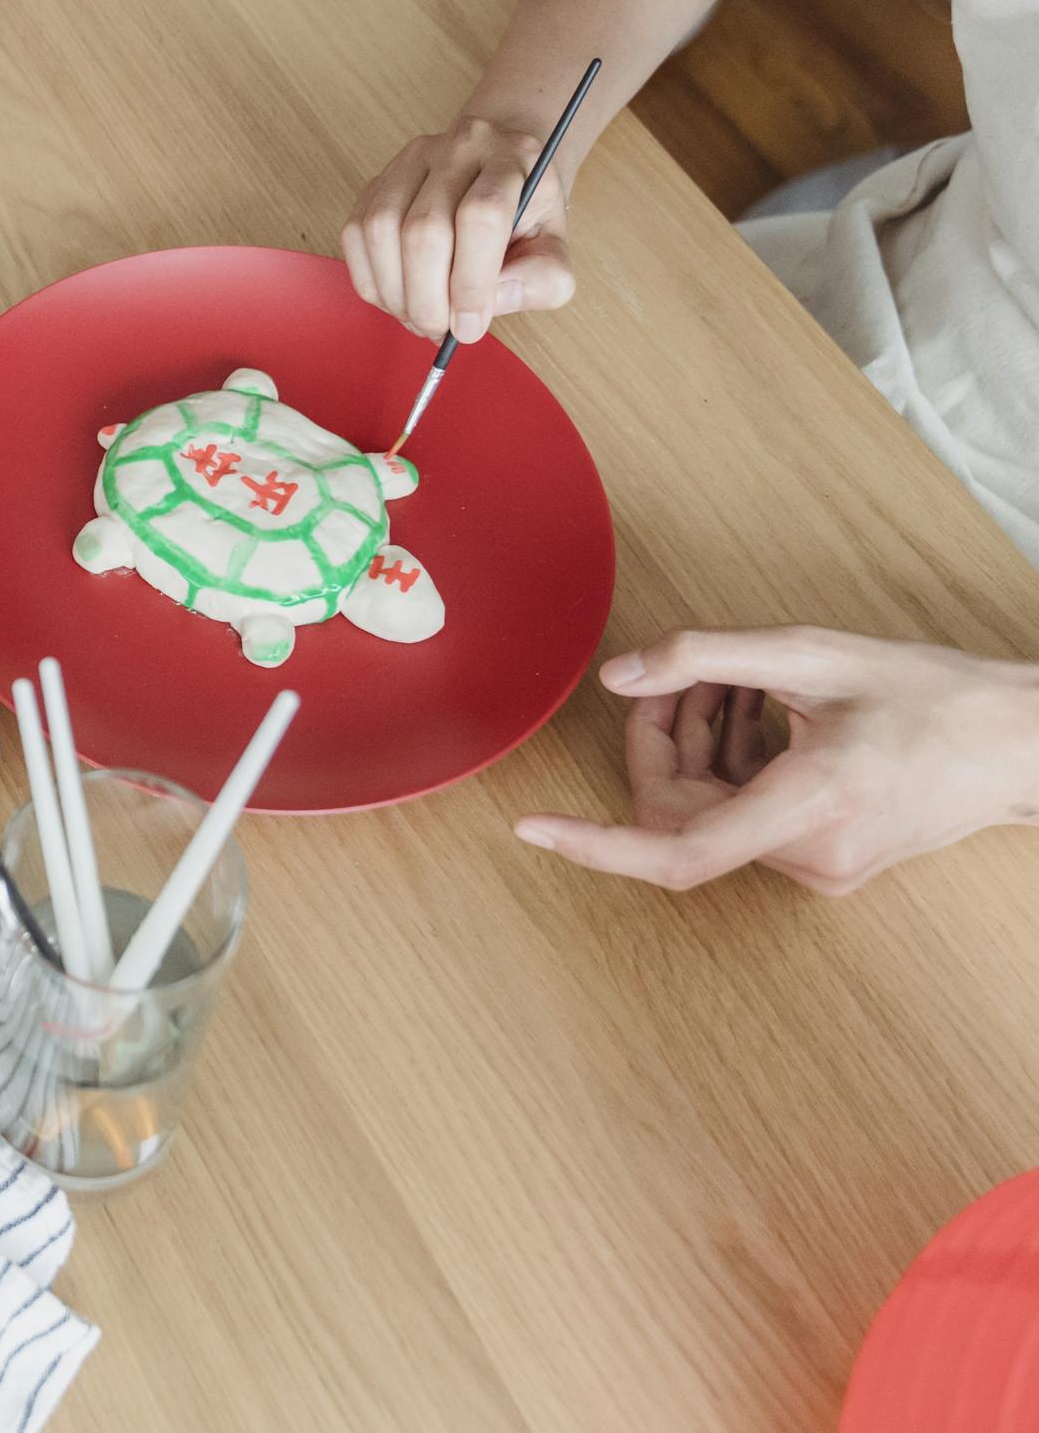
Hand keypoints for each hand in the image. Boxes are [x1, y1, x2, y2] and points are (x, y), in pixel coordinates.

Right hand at [342, 118, 576, 342]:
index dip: (471, 283)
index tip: (469, 328)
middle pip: (424, 230)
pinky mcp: (378, 181)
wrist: (497, 168)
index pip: (482, 217)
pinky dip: (372, 280)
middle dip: (427, 298)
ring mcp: (411, 161)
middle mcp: (460, 148)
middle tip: (439, 330)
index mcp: (513, 159)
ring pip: (381, 231)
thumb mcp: (554, 247)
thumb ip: (541, 280)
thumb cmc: (525, 213)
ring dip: (395, 292)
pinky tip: (397, 295)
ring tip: (418, 316)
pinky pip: (355, 234)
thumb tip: (490, 302)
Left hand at [516, 628, 1038, 893]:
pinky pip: (746, 815)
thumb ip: (707, 658)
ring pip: (712, 811)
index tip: (533, 830)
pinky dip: (735, 763)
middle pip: (683, 811)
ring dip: (702, 745)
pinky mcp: (827, 862)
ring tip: (740, 682)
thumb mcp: (815, 655)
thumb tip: (619, 676)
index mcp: (810, 806)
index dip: (597, 845)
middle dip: (665, 739)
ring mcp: (820, 867)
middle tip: (686, 674)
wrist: (1024, 745)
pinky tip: (762, 711)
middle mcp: (810, 854)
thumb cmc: (935, 697)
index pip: (678, 851)